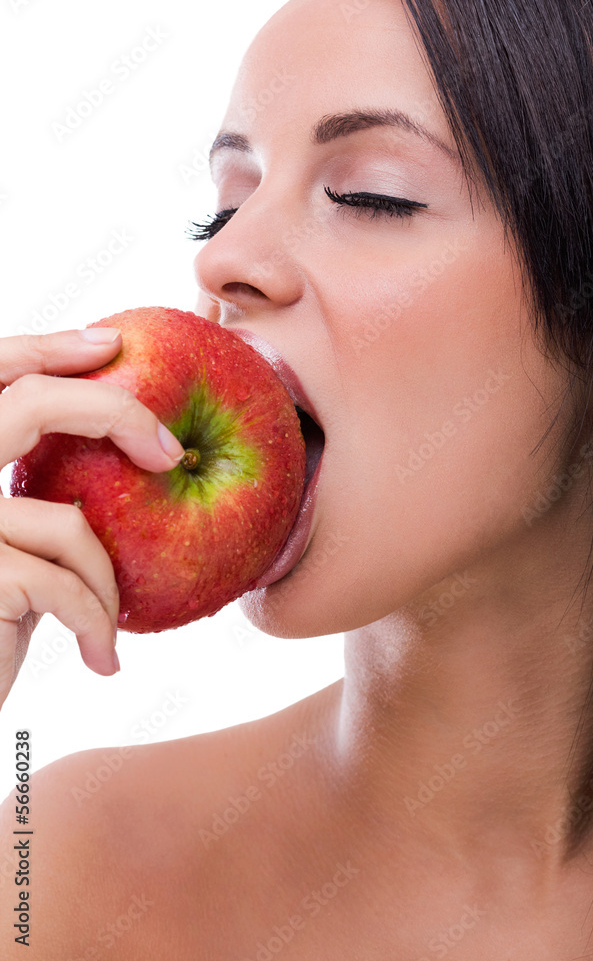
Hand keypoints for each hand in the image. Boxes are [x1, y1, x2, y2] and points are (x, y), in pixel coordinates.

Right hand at [0, 326, 184, 709]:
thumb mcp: (12, 547)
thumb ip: (38, 496)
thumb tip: (120, 440)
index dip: (44, 348)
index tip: (111, 342)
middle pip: (28, 403)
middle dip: (112, 412)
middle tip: (170, 450)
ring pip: (68, 520)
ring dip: (105, 578)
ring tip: (107, 624)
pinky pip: (68, 586)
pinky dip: (98, 621)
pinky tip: (101, 656)